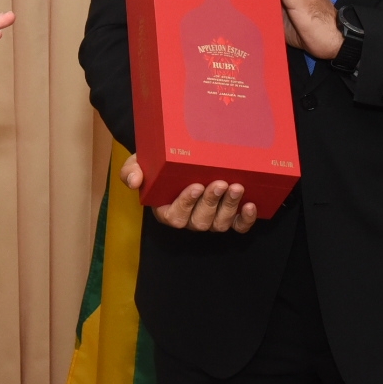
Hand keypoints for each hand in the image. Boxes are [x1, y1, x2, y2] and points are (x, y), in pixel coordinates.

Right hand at [120, 154, 256, 232]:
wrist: (178, 157)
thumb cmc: (157, 163)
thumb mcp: (139, 163)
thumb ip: (131, 171)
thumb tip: (134, 181)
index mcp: (166, 210)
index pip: (175, 216)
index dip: (186, 204)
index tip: (195, 186)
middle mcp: (189, 219)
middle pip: (200, 221)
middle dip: (211, 202)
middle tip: (220, 183)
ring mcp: (210, 219)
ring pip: (220, 224)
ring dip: (229, 207)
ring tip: (236, 187)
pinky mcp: (229, 217)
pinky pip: (238, 226)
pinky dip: (246, 219)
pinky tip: (251, 205)